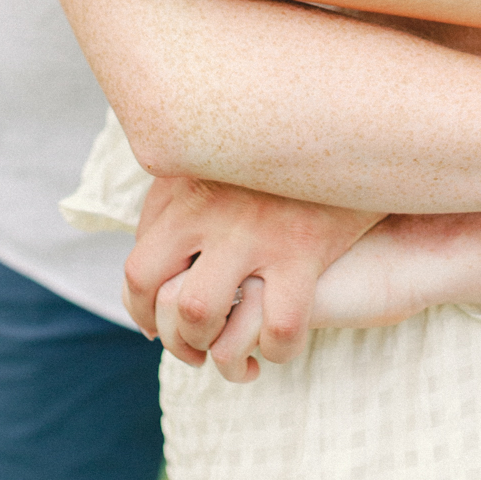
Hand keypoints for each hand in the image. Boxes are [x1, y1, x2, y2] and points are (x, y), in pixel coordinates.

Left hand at [124, 176, 382, 374]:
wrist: (342, 128)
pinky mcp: (305, 249)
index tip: (159, 326)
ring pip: (201, 314)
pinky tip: (278, 345)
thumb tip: (140, 282)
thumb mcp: (209, 162)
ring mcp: (256, 230)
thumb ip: (169, 207)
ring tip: (235, 350)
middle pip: (166, 300)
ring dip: (216, 348)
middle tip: (198, 346)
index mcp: (186, 190)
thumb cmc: (268, 156)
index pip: (138, 271)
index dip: (142, 313)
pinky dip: (275, 351)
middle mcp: (211, 210)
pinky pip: (277, 328)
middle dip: (179, 339)